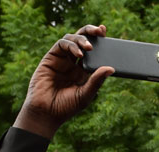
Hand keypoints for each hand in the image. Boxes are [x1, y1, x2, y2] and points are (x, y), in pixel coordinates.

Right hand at [15, 24, 113, 138]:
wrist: (46, 113)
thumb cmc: (66, 107)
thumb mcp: (86, 94)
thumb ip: (96, 81)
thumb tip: (111, 68)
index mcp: (83, 71)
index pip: (93, 51)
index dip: (99, 40)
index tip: (105, 32)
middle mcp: (73, 62)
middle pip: (82, 40)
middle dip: (91, 32)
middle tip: (101, 31)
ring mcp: (61, 59)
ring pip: (72, 39)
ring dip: (81, 39)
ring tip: (89, 47)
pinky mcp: (51, 58)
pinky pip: (61, 44)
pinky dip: (71, 46)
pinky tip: (79, 54)